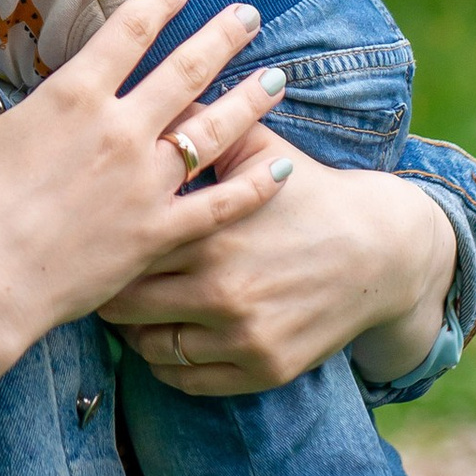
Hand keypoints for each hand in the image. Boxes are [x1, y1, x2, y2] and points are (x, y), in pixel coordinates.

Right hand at [0, 0, 294, 408]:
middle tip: (252, 15)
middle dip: (223, 37)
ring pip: (213, 129)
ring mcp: (146, 182)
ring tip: (279, 78)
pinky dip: (256, 185)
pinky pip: (221, 203)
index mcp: (74, 96)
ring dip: (250, 99)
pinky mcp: (159, 232)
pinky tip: (283, 167)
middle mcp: (121, 130)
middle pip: (186, 70)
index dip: (160, 3)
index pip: (129, 33)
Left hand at [101, 146, 457, 396]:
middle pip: (125, 306)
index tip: (95, 236)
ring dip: (132, 333)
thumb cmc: (308, 191)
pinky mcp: (263, 369)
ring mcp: (242, 336)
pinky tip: (163, 341)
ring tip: (130, 312)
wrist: (380, 249)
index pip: (124, 248)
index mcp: (209, 232)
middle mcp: (221, 291)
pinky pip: (187, 380)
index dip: (102, 244)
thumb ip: (199, 124)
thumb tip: (147, 95)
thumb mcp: (257, 147)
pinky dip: (166, 365)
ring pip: (149, 349)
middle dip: (108, 293)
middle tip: (103, 279)